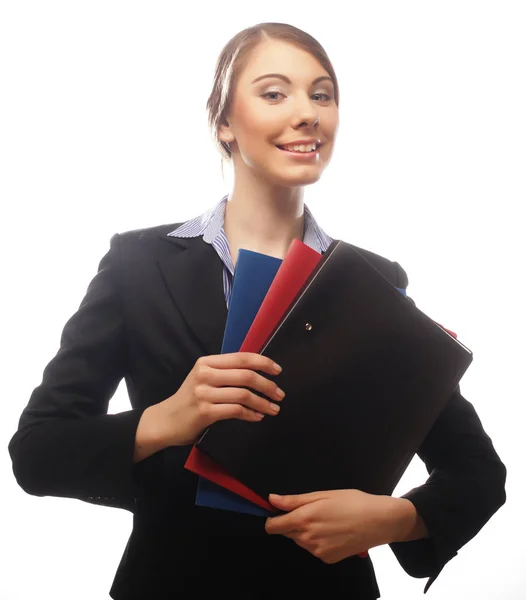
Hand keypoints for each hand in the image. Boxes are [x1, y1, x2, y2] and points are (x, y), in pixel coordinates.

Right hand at [157, 352, 284, 445]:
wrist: (165, 421)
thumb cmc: (189, 400)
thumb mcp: (204, 378)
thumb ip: (225, 372)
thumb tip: (258, 372)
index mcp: (207, 362)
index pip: (242, 358)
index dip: (263, 362)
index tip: (278, 370)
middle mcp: (205, 374)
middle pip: (246, 375)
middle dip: (268, 385)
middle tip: (279, 394)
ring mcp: (204, 393)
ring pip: (243, 394)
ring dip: (263, 402)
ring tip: (273, 408)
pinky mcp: (205, 412)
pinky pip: (236, 410)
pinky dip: (251, 414)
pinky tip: (258, 416)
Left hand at [265, 489, 420, 563]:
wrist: (379, 521)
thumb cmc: (352, 502)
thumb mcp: (322, 494)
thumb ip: (294, 500)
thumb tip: (272, 500)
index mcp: (303, 519)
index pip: (273, 526)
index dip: (272, 519)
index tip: (278, 512)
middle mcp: (307, 538)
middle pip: (287, 533)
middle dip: (293, 523)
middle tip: (312, 511)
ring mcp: (318, 551)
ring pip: (301, 541)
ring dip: (306, 532)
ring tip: (327, 519)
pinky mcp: (328, 559)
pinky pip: (314, 549)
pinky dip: (318, 541)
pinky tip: (333, 531)